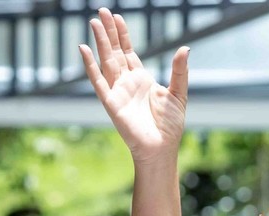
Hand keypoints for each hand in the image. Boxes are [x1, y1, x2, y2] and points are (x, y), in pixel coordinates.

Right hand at [79, 8, 188, 163]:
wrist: (162, 148)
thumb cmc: (170, 126)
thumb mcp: (178, 94)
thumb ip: (179, 71)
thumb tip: (185, 48)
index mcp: (141, 79)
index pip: (128, 52)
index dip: (123, 35)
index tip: (117, 17)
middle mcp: (127, 83)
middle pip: (115, 51)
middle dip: (109, 32)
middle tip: (102, 11)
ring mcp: (117, 91)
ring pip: (106, 61)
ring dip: (100, 42)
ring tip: (94, 22)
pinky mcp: (110, 102)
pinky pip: (98, 81)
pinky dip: (90, 65)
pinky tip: (84, 49)